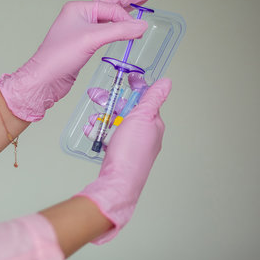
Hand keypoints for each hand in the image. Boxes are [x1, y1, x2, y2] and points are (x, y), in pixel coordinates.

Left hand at [0, 0, 159, 120]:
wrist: (44, 80)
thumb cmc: (58, 58)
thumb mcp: (91, 40)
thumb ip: (118, 31)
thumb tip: (141, 26)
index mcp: (79, 9)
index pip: (111, 7)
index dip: (127, 17)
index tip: (139, 29)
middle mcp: (80, 16)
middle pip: (113, 4)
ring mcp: (81, 30)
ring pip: (110, 18)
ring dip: (127, 12)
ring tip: (144, 2)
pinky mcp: (84, 45)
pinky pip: (106, 32)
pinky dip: (119, 30)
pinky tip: (126, 29)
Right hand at [76, 78, 171, 243]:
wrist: (117, 183)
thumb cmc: (130, 153)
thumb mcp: (142, 118)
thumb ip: (152, 98)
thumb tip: (166, 82)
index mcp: (153, 124)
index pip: (146, 99)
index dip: (135, 86)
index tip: (126, 77)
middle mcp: (145, 135)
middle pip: (127, 110)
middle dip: (110, 103)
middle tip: (96, 96)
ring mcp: (132, 146)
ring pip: (116, 123)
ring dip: (102, 118)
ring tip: (93, 120)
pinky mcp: (120, 154)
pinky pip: (109, 137)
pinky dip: (100, 132)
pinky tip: (92, 132)